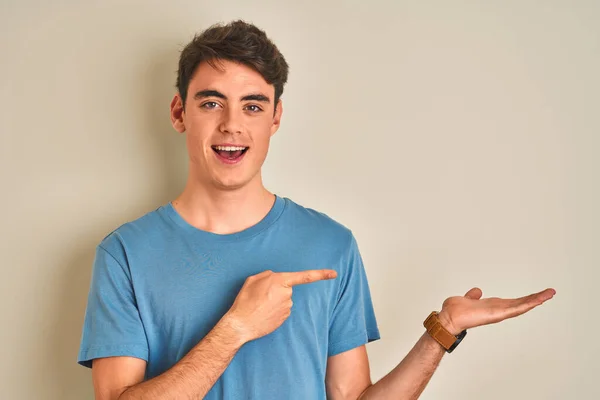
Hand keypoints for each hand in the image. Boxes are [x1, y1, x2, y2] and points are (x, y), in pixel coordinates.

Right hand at [225, 269, 337, 342]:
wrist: (241, 324)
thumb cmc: (245, 301)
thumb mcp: (252, 280)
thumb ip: (267, 275)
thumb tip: (275, 278)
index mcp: (280, 281)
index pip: (305, 276)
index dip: (321, 274)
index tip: (334, 274)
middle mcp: (287, 294)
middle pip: (287, 288)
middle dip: (276, 290)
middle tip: (260, 296)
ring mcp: (287, 308)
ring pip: (284, 299)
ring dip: (274, 301)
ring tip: (259, 306)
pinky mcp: (285, 318)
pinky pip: (282, 310)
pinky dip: (274, 310)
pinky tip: (263, 313)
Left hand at [437, 287, 555, 334]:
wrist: (448, 318)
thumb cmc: (455, 312)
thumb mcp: (467, 299)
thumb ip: (473, 296)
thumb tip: (477, 291)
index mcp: (492, 306)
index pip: (512, 302)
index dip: (524, 299)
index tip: (536, 295)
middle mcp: (497, 310)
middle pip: (520, 304)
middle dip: (535, 298)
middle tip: (550, 292)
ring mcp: (499, 313)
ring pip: (522, 306)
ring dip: (536, 300)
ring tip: (549, 294)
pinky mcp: (497, 314)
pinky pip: (515, 308)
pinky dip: (527, 304)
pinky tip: (537, 300)